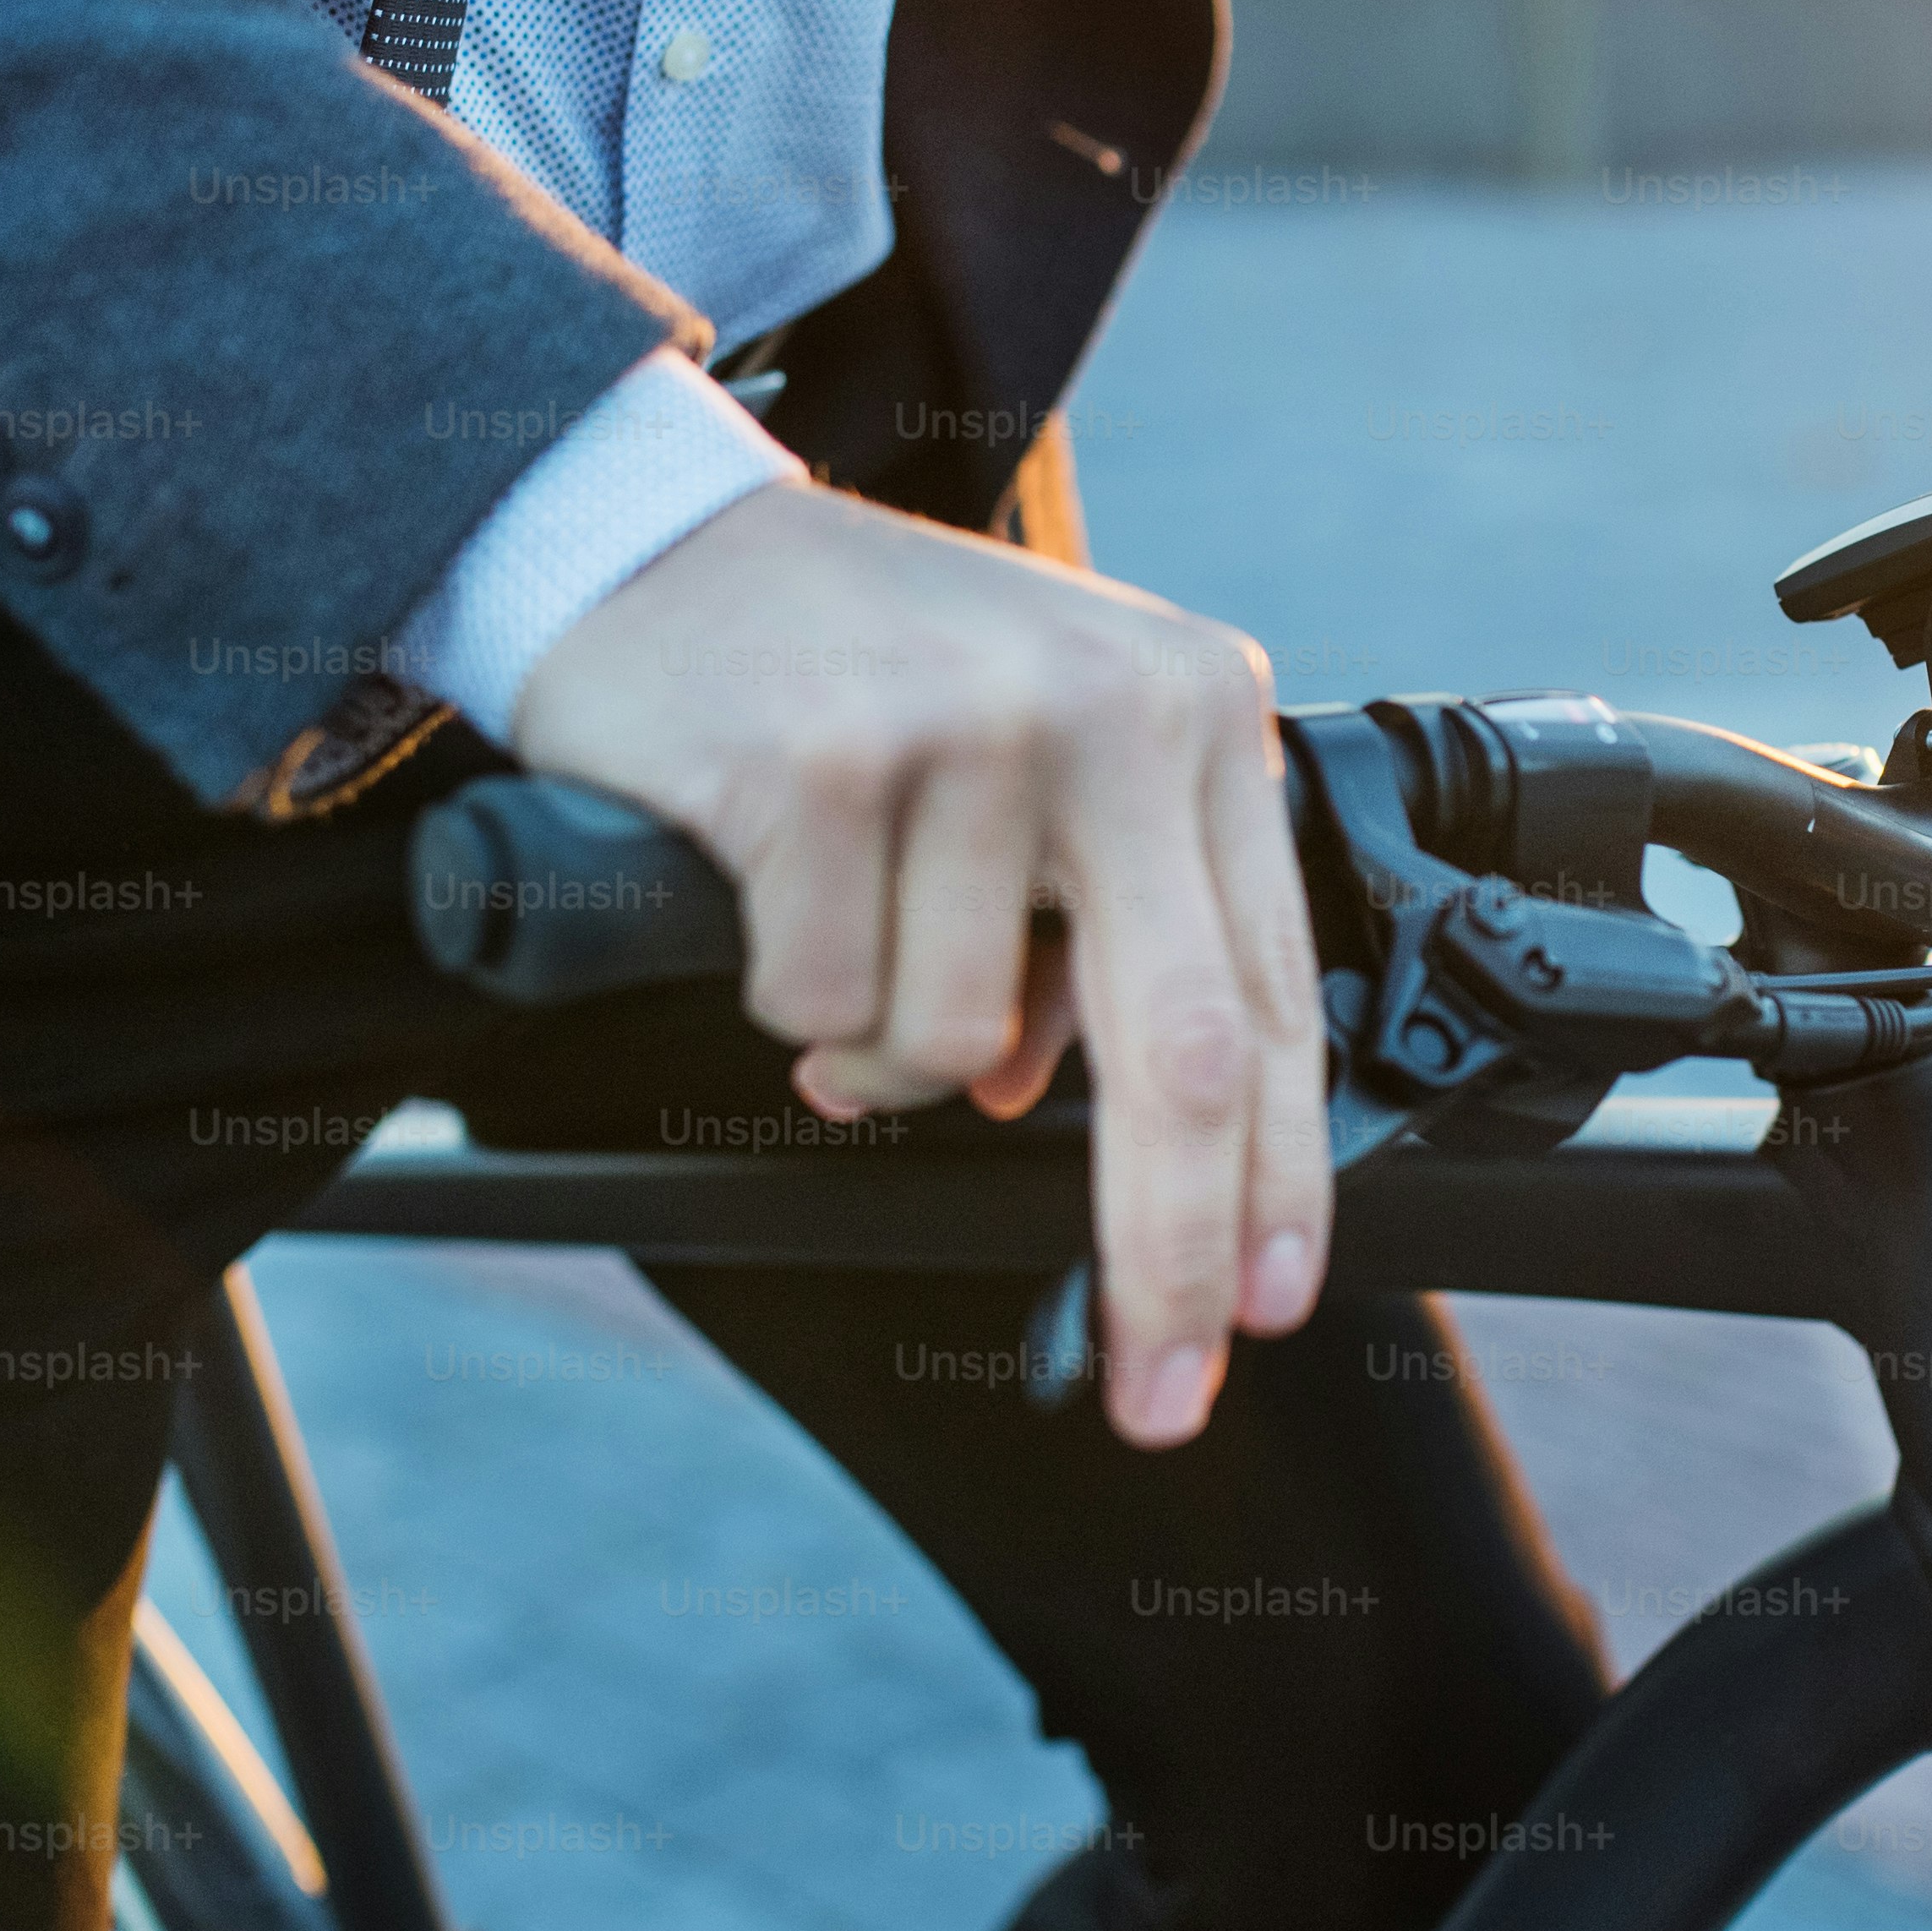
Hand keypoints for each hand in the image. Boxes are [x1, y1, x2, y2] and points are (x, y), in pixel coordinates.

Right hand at [511, 481, 1327, 1446]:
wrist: (652, 542)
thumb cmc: (855, 672)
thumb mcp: (1036, 761)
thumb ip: (1100, 924)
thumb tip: (1081, 1120)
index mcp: (1194, 710)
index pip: (1268, 992)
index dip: (1279, 1179)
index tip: (1268, 1305)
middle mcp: (1109, 708)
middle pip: (1178, 1056)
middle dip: (1167, 1253)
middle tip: (1160, 1388)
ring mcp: (971, 729)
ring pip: (959, 1050)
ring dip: (883, 1062)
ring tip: (837, 940)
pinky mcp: (824, 766)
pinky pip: (825, 1006)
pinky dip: (788, 1001)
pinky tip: (765, 893)